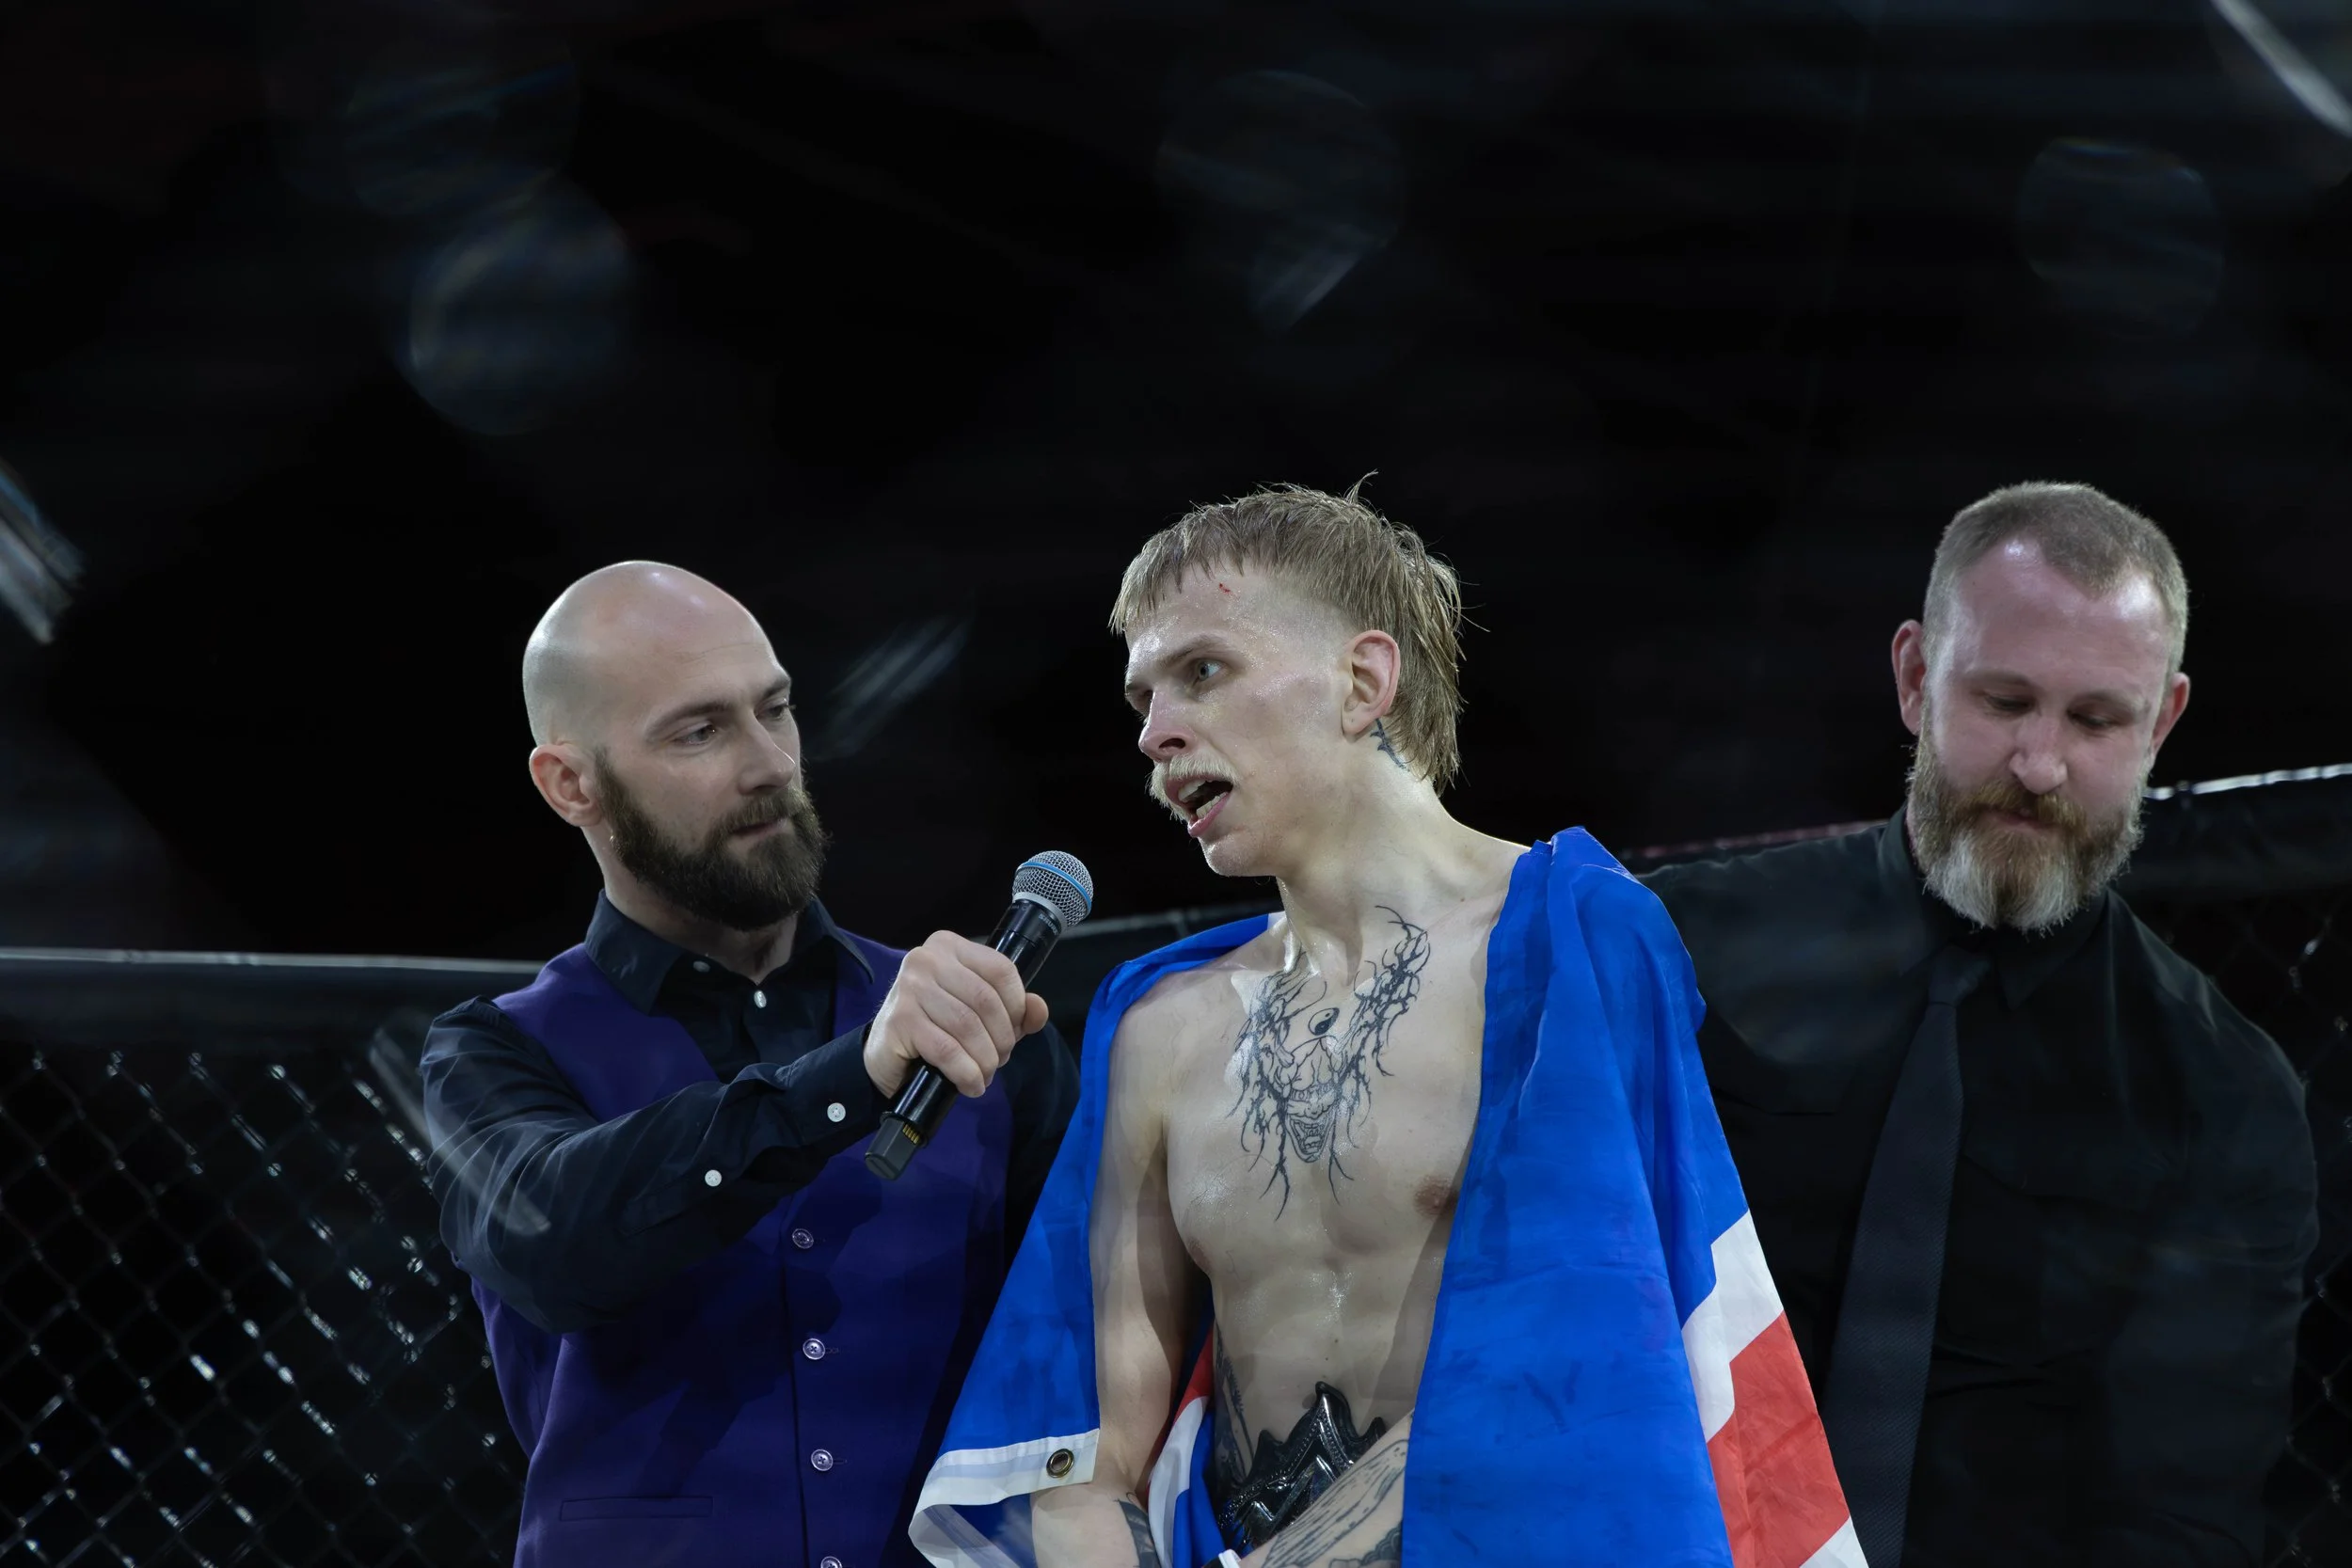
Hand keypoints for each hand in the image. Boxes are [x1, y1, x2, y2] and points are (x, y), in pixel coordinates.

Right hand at [863, 931, 1050, 1098]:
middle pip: (986, 1001)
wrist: (884, 1053)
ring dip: (985, 1060)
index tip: (1015, 1031)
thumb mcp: (977, 1013)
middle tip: (998, 1060)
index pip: (1001, 969)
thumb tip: (1038, 1010)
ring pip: (968, 1027)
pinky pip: (947, 1050)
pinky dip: (966, 1073)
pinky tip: (970, 1084)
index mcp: (950, 947)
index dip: (1017, 1006)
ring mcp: (910, 988)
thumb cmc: (933, 1026)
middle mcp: (927, 959)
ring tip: (984, 1075)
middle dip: (1001, 1039)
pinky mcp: (900, 1020)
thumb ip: (1013, 1009)